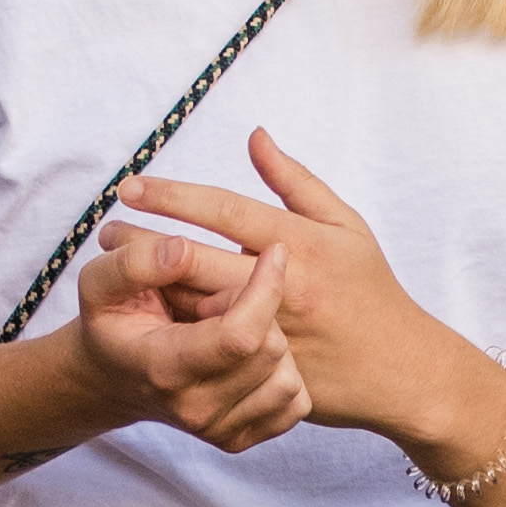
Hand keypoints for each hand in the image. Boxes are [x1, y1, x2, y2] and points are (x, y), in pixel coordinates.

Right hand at [69, 213, 305, 451]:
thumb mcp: (99, 283)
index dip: (266, 289)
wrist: (113, 379)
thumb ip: (134, 262)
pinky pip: (296, 403)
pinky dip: (282, 373)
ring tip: (229, 331)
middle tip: (218, 302)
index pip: (240, 336)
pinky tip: (249, 357)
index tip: (273, 253)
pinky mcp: (242, 439)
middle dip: (258, 310)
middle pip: (270, 349)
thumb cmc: (112, 324)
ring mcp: (220, 431)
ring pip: (288, 377)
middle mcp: (195, 409)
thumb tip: (183, 250)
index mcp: (164, 369)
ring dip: (271, 342)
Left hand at [114, 133, 505, 476]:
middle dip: (142, 242)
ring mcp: (269, 330)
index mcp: (299, 243)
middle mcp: (281, 284)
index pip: (222, 210)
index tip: (131, 186)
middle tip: (106, 230)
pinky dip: (175, 324)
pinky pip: (207, 345)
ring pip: (192, 303)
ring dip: (149, 284)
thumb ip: (295, 182)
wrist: (399, 370)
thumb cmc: (370, 290)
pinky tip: (147, 309)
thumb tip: (254, 136)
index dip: (172, 195)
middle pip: (194, 258)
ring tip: (115, 265)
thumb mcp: (345, 226)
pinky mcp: (261, 367)